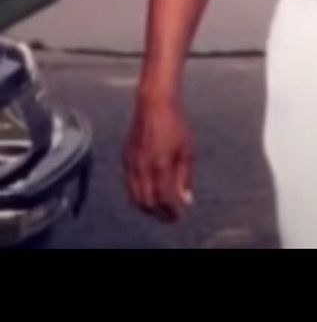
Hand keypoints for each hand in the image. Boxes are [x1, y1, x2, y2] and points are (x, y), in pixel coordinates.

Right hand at [123, 98, 194, 223]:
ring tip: (160, 209)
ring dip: (148, 207)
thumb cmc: (174, 124)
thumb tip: (185, 199)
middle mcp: (143, 167)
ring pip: (135, 197)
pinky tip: (148, 193)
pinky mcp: (124, 159)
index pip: (164, 198)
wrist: (154, 105)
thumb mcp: (186, 150)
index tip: (179, 216)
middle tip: (170, 216)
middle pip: (147, 202)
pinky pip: (128, 185)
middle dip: (159, 213)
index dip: (171, 211)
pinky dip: (138, 194)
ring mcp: (131, 164)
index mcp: (160, 164)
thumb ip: (185, 177)